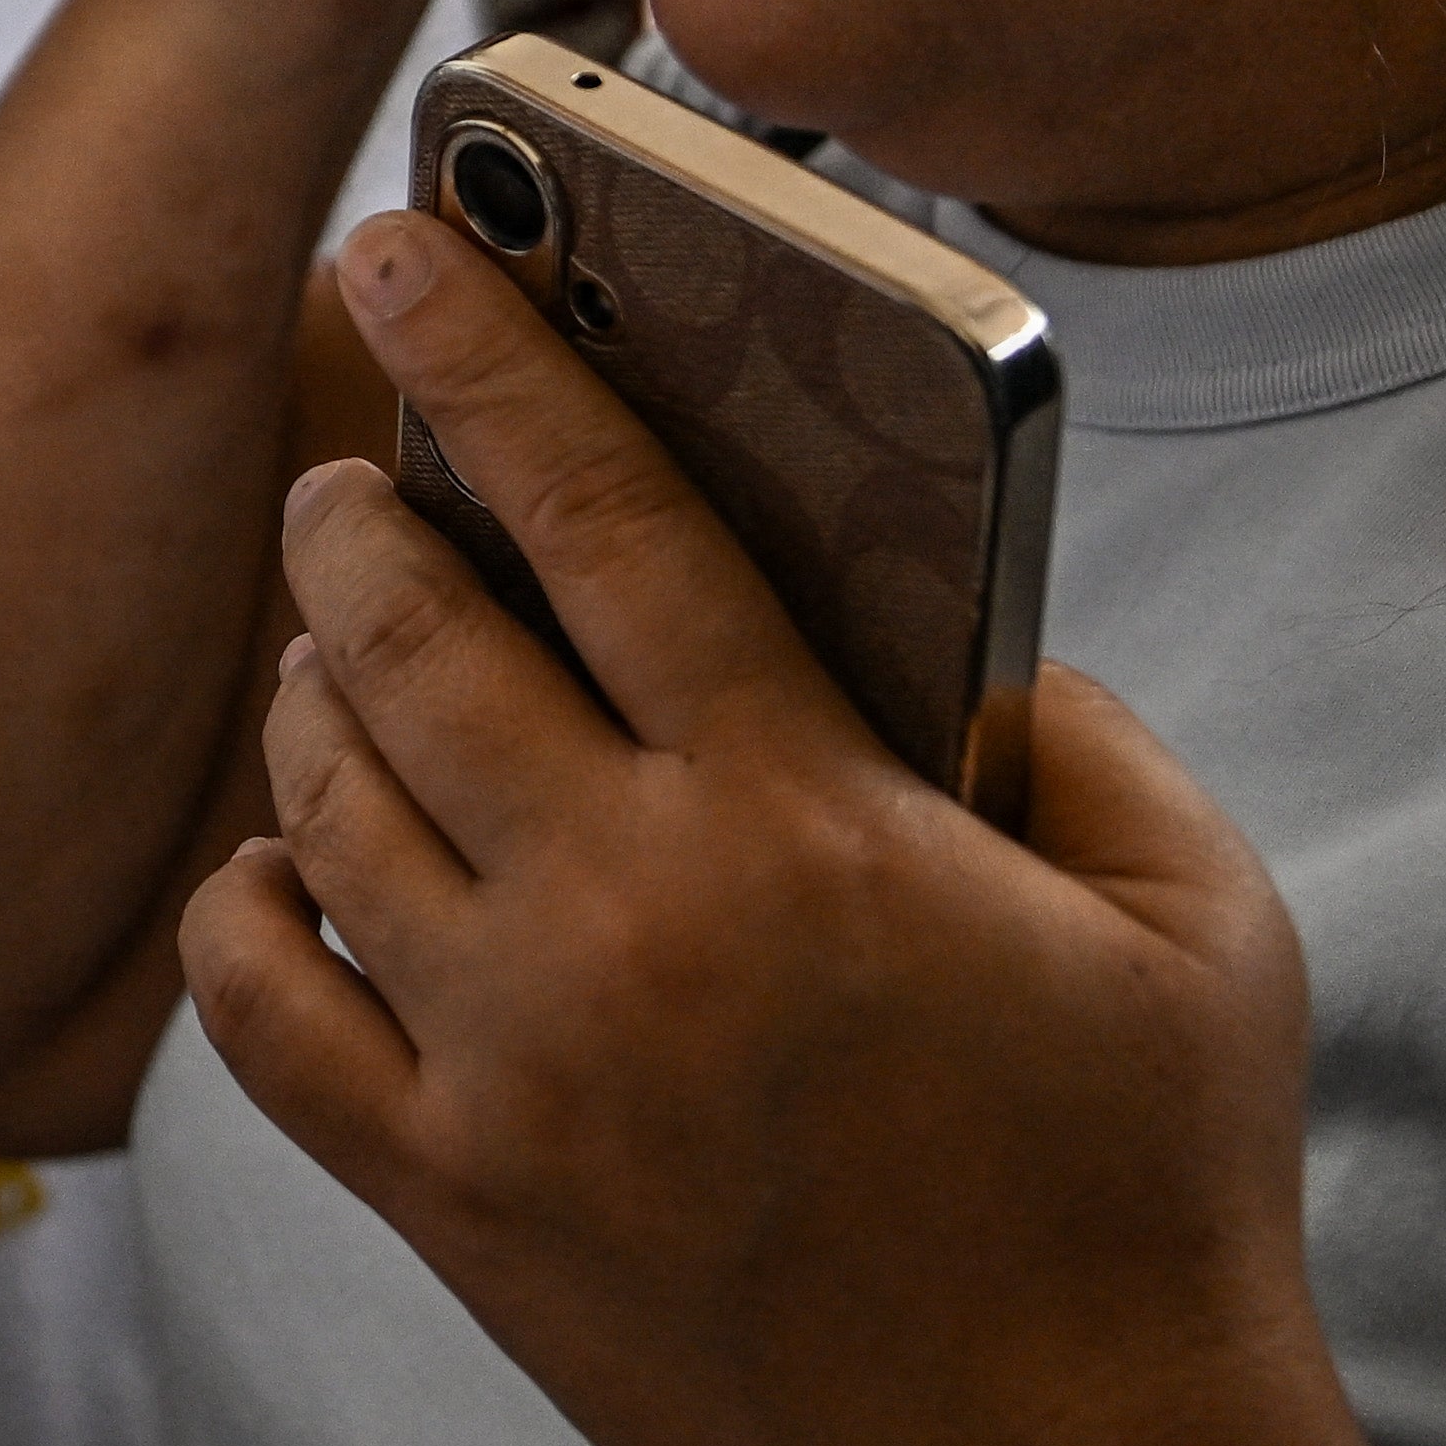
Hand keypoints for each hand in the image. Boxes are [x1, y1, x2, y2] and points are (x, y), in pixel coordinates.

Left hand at [179, 217, 1368, 1445]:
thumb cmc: (1152, 1204)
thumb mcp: (1196, 919)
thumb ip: (1071, 726)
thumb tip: (944, 613)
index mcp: (810, 822)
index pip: (601, 512)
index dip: (488, 348)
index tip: (405, 240)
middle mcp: (629, 925)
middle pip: (406, 629)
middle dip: (357, 512)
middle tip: (356, 475)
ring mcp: (518, 1072)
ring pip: (318, 795)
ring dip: (309, 686)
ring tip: (342, 646)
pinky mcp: (457, 1203)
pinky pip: (261, 1009)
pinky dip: (248, 904)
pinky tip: (292, 862)